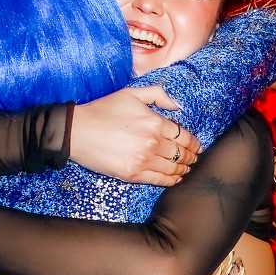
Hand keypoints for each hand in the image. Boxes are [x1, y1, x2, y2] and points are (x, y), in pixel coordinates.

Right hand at [69, 86, 201, 185]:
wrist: (78, 131)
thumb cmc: (103, 110)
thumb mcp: (131, 93)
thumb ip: (158, 95)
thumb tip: (178, 106)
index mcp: (155, 122)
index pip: (184, 136)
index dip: (194, 143)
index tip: (197, 147)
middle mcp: (153, 142)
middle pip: (181, 153)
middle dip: (191, 157)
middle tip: (194, 159)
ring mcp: (143, 160)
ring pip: (173, 168)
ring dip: (183, 169)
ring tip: (186, 169)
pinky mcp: (133, 174)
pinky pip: (159, 179)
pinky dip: (171, 180)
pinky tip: (175, 179)